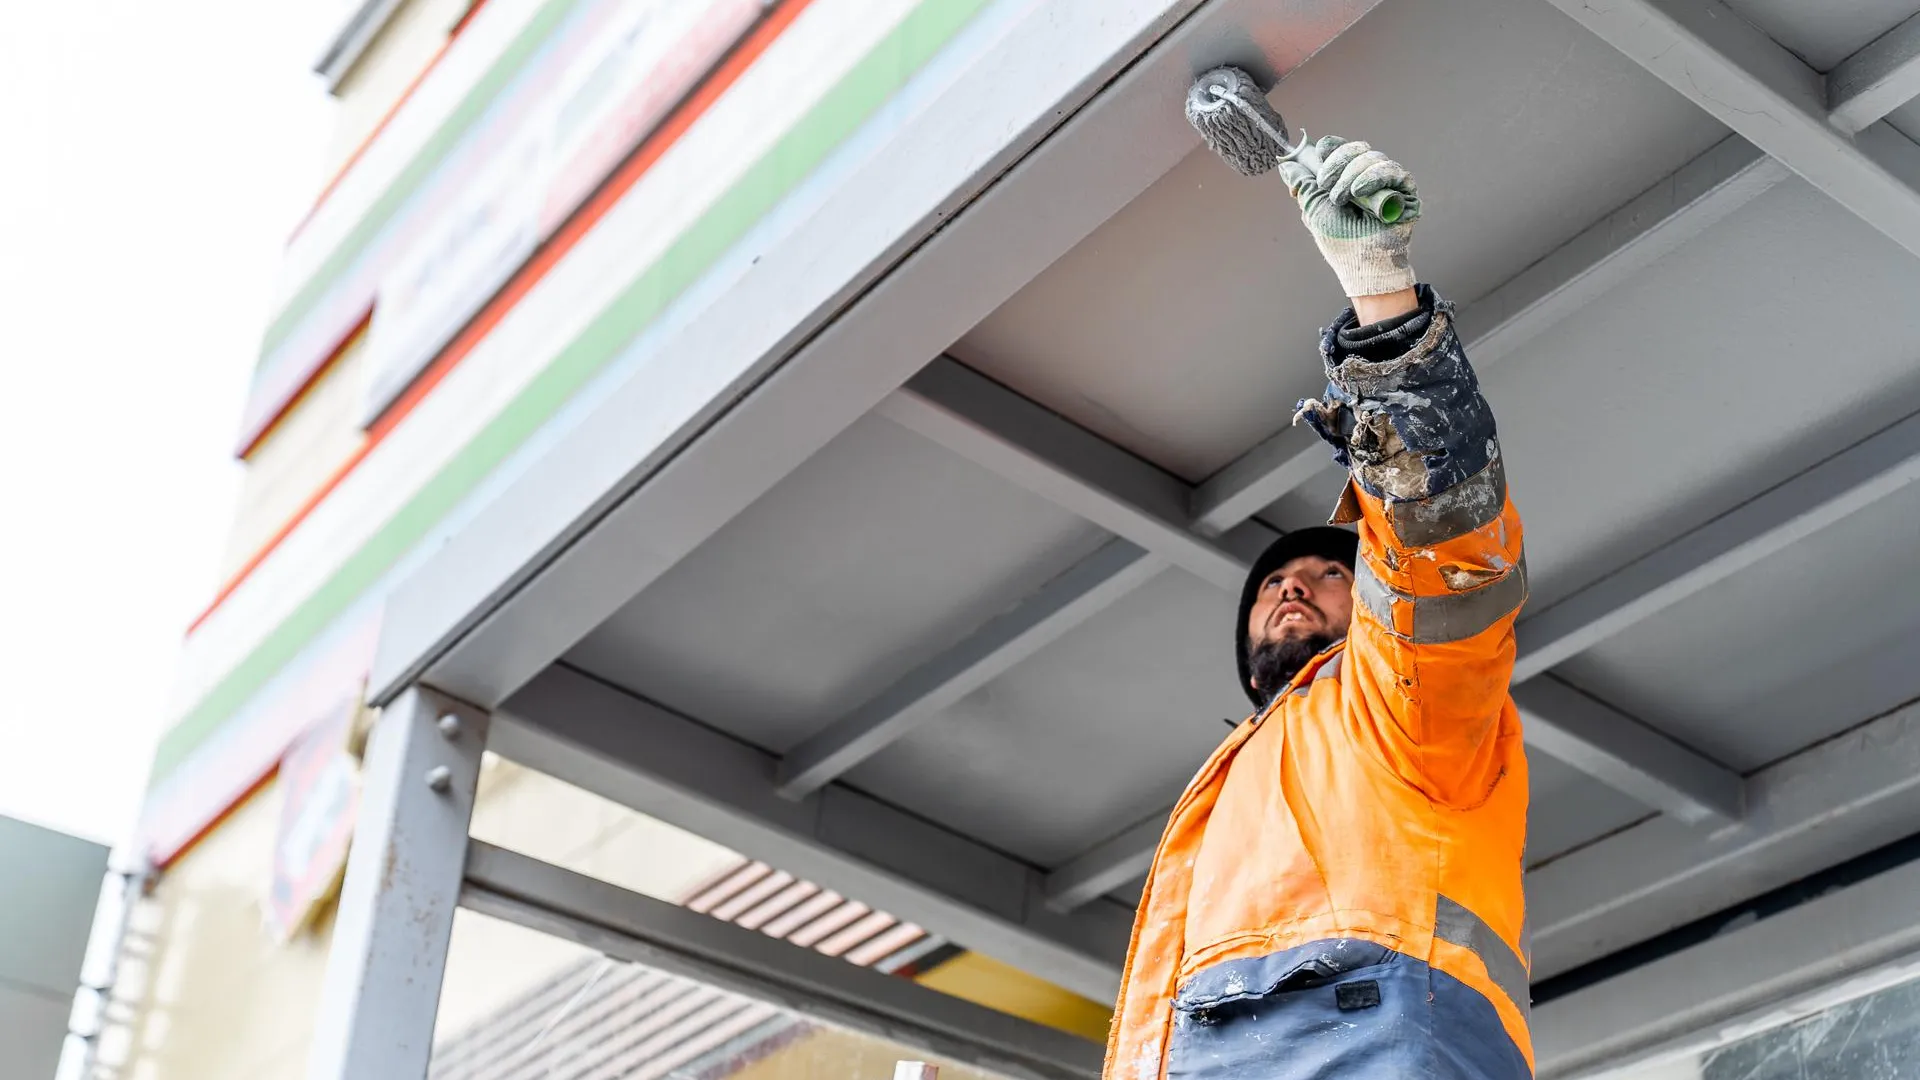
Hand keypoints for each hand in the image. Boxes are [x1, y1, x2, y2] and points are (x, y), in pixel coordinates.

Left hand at [1278, 136, 1420, 299]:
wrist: (1362, 264)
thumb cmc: (1340, 243)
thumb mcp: (1314, 211)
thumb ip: (1303, 186)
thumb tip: (1287, 166)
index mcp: (1346, 179)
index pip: (1341, 149)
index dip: (1330, 148)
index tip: (1318, 155)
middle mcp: (1367, 178)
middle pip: (1356, 149)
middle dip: (1338, 162)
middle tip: (1326, 184)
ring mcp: (1387, 183)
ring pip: (1372, 157)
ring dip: (1352, 174)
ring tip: (1343, 198)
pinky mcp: (1405, 190)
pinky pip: (1391, 170)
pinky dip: (1373, 176)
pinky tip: (1360, 191)